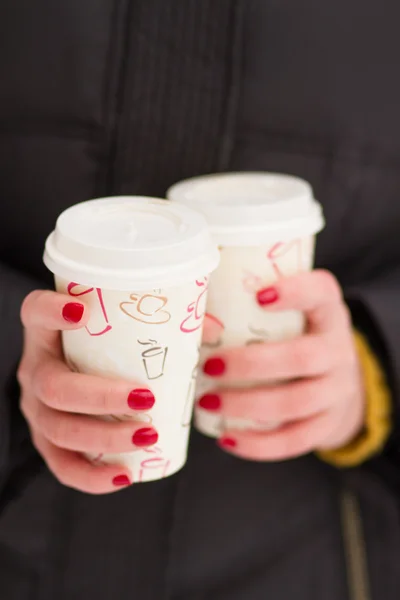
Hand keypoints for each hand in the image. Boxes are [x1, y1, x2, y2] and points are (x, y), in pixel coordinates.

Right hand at [18, 290, 157, 493]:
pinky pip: (61, 464)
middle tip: (145, 398)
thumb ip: (169, 321)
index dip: (51, 311)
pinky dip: (91, 475)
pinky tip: (124, 475)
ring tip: (148, 436)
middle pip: (52, 386)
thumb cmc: (110, 342)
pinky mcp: (47, 439)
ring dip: (103, 437)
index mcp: (48, 331)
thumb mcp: (129, 325)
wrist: (84, 368)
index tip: (83, 312)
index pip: (35, 311)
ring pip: (57, 429)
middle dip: (99, 397)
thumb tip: (215, 330)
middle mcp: (35, 368)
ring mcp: (36, 407)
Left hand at [199, 270, 364, 460]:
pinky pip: (295, 439)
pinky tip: (227, 439)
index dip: (295, 292)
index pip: (322, 292)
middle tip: (208, 366)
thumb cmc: (297, 338)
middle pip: (301, 358)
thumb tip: (201, 324)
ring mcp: (338, 391)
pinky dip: (259, 444)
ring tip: (207, 402)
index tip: (258, 296)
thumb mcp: (291, 314)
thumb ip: (254, 309)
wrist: (340, 384)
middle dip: (250, 364)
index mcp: (327, 312)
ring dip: (246, 405)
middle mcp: (339, 349)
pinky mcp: (329, 425)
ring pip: (296, 403)